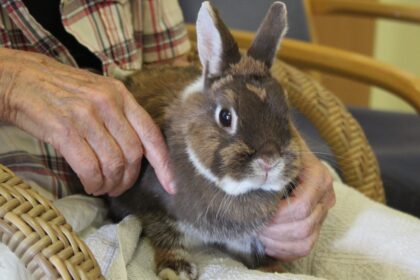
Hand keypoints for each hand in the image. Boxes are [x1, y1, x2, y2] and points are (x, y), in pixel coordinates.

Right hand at [0, 48, 174, 195]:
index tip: (171, 186)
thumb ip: (122, 117)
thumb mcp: (101, 93)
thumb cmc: (65, 91)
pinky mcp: (64, 130)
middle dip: (129, 179)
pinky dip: (93, 183)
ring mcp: (86, 116)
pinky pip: (89, 167)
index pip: (152, 134)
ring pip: (113, 164)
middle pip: (133, 154)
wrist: (23, 79)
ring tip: (103, 187)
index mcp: (122, 95)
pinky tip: (90, 185)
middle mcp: (108, 104)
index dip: (164, 165)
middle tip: (119, 187)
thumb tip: (141, 152)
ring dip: (110, 184)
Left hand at [258, 150, 335, 260]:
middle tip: (253, 225)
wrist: (278, 151)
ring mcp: (322, 213)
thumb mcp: (270, 151)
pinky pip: (303, 248)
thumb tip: (255, 174)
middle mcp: (325, 196)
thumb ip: (266, 162)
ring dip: (277, 242)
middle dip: (274, 231)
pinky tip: (267, 242)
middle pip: (303, 227)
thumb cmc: (272, 150)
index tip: (255, 213)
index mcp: (318, 177)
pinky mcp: (316, 225)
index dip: (276, 216)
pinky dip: (284, 251)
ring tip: (258, 232)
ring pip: (305, 242)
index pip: (300, 207)